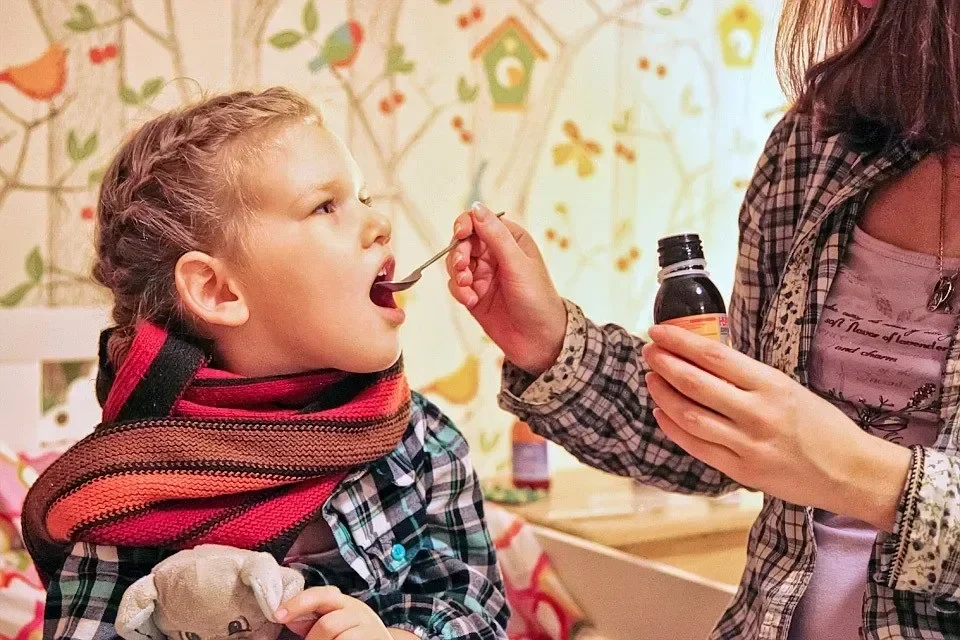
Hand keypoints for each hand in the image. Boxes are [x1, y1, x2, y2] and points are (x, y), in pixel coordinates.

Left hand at [276, 587, 390, 639]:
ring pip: (336, 637)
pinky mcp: (372, 639)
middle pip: (327, 624)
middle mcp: (356, 611)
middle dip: (314, 639)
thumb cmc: (352, 634)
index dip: (298, 603)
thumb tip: (289, 618)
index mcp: (342, 602)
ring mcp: (367, 627)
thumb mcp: (334, 623)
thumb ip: (311, 621)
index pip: (320, 595)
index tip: (278, 615)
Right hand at [445, 202, 566, 375]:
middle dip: (459, 254)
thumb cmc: (538, 299)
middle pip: (463, 242)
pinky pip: (456, 286)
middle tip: (464, 269)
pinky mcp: (474, 295)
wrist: (540, 341)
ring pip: (455, 264)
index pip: (480, 221)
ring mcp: (483, 275)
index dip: (465, 224)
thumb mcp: (518, 264)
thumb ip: (495, 236)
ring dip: (457, 274)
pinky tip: (471, 301)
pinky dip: (459, 291)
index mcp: (510, 239)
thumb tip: (476, 207)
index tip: (460, 235)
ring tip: (468, 288)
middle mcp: (495, 254)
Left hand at [642, 324, 912, 530]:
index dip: (680, 342)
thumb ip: (748, 378)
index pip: (714, 356)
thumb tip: (702, 359)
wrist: (851, 472)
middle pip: (695, 383)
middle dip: (665, 364)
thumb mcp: (789, 388)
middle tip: (648, 352)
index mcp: (771, 385)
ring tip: (651, 379)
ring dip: (664, 395)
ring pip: (690, 415)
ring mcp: (747, 444)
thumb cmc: (821, 425)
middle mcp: (757, 413)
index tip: (659, 332)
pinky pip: (697, 447)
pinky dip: (673, 428)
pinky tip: (661, 413)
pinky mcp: (742, 471)